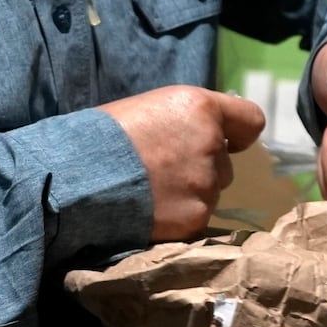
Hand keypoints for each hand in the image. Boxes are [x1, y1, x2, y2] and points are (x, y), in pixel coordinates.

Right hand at [101, 86, 265, 241]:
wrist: (75, 177)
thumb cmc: (101, 137)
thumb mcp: (148, 109)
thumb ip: (183, 122)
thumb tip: (194, 137)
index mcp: (201, 109)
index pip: (250, 120)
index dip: (239, 134)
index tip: (229, 142)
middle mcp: (211, 145)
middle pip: (223, 164)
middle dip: (200, 169)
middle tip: (161, 172)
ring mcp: (205, 184)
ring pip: (210, 193)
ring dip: (188, 194)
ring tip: (149, 192)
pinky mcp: (195, 217)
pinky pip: (196, 218)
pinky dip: (177, 218)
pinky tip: (149, 210)